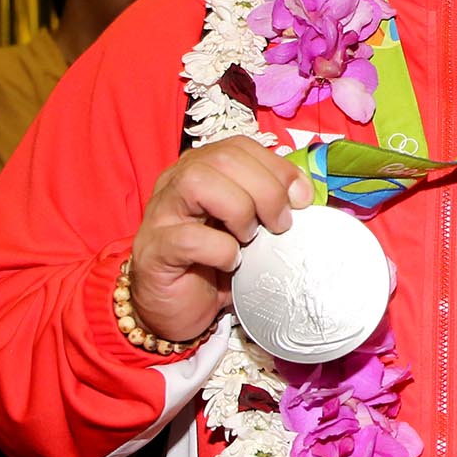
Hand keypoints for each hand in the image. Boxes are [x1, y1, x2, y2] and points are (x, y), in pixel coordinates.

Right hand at [129, 136, 312, 341]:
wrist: (182, 310)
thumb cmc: (219, 264)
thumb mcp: (252, 227)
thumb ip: (271, 203)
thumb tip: (304, 193)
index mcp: (202, 168)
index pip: (240, 147)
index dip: (278, 167)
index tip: (302, 199)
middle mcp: (176, 182)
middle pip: (223, 158)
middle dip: (266, 189)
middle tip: (280, 224)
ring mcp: (161, 214)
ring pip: (198, 182)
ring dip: (239, 210)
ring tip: (250, 238)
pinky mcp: (153, 251)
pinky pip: (188, 237)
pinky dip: (220, 249)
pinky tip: (231, 262)